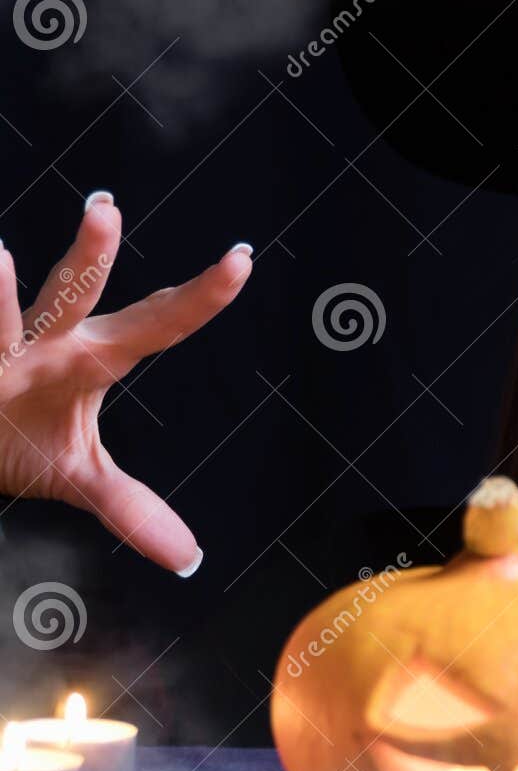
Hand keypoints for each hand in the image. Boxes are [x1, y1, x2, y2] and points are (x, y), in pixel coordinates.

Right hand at [0, 192, 250, 574]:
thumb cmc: (20, 440)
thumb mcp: (78, 476)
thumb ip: (133, 510)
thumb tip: (191, 560)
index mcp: (86, 363)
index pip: (154, 326)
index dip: (198, 299)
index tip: (242, 259)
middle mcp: (39, 344)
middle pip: (70, 297)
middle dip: (87, 258)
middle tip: (107, 210)